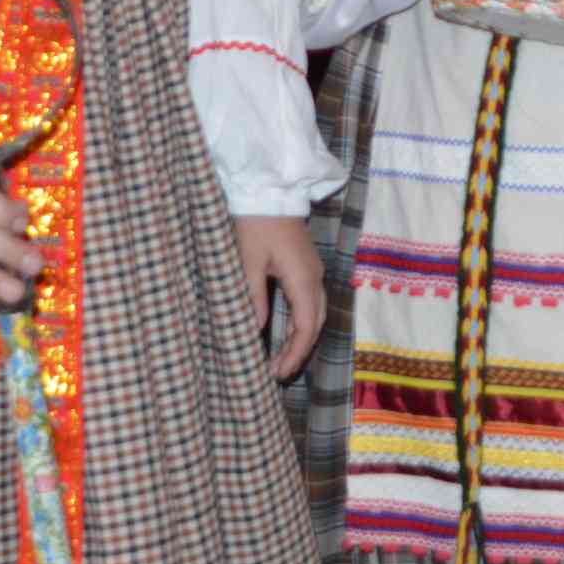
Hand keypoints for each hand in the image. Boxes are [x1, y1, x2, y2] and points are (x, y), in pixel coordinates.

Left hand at [233, 215, 327, 379]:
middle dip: (300, 351)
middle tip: (278, 373)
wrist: (270, 190)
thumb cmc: (256, 224)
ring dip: (301, 338)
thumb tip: (255, 331)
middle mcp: (315, 277)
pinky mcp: (307, 266)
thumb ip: (252, 298)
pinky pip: (309, 302)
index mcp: (303, 278)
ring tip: (280, 359)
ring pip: (315, 313)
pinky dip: (300, 323)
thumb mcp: (247, 263)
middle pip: (316, 323)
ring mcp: (314, 271)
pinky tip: (286, 333)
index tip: (278, 373)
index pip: (307, 326)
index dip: (295, 353)